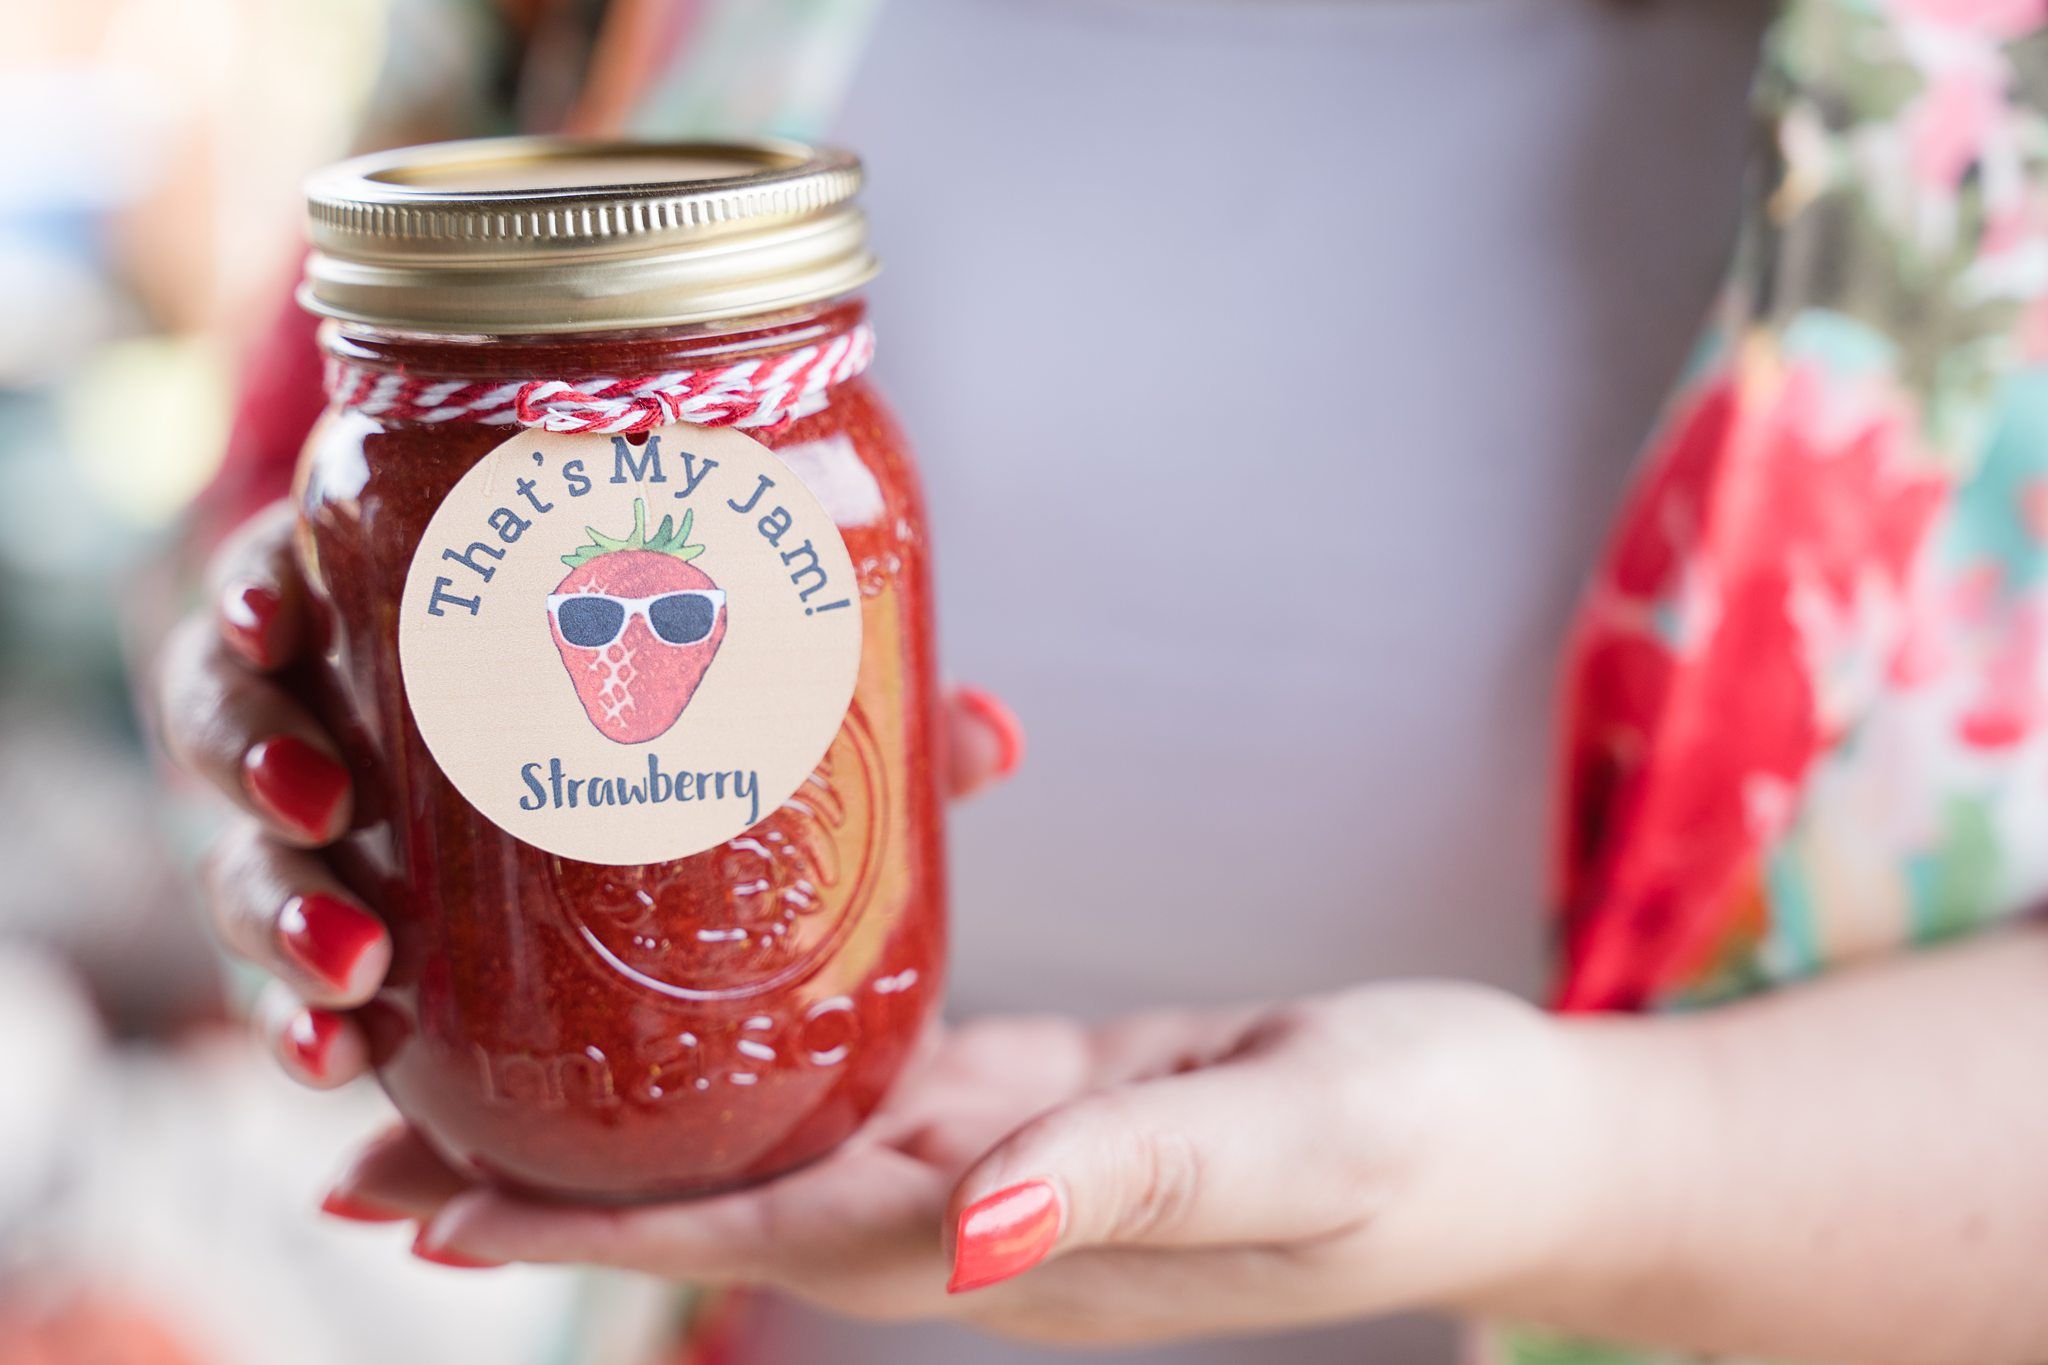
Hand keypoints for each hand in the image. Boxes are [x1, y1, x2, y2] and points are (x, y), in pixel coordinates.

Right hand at [154, 502, 1023, 1085]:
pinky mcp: (330, 942)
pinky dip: (296, 1024)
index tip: (280, 609)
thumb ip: (859, 726)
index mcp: (415, 618)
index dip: (260, 584)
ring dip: (274, 909)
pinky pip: (281, 983)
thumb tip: (994, 733)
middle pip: (233, 714)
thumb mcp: (767, 727)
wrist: (630, 869)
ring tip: (355, 965)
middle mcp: (343, 717)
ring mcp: (325, 837)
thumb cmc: (679, 744)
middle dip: (257, 756)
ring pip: (241, 857)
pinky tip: (339, 1064)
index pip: (293, 572)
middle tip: (327, 803)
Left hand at [327, 983, 1603, 1346]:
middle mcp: (977, 1212)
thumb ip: (1136, 1189)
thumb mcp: (1305, 1148)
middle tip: (368, 1134)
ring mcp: (1003, 1158)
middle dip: (550, 1184)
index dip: (591, 1228)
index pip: (761, 1235)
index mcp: (1015, 1238)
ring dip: (635, 1119)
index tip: (421, 1210)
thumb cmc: (1434, 1140)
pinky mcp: (1040, 1094)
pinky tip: (696, 1006)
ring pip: (780, 1136)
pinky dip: (772, 1042)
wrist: (1513, 1137)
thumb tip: (961, 1245)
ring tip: (485, 1074)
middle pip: (724, 1200)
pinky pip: (877, 1067)